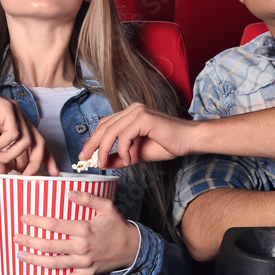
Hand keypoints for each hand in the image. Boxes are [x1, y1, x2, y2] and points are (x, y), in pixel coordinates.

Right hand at [0, 111, 57, 175]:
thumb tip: (3, 174)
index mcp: (16, 125)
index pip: (38, 143)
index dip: (47, 158)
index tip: (53, 174)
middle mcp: (19, 118)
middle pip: (39, 142)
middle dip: (36, 163)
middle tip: (25, 176)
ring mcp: (14, 112)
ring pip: (26, 141)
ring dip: (10, 156)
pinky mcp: (6, 107)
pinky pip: (13, 133)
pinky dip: (1, 144)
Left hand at [13, 191, 138, 274]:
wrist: (132, 248)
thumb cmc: (117, 226)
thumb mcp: (106, 207)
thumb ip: (88, 198)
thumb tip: (69, 192)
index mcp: (85, 229)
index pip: (55, 225)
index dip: (37, 221)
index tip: (24, 218)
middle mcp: (82, 247)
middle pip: (50, 245)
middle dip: (30, 241)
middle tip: (16, 238)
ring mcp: (84, 263)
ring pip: (54, 263)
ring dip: (35, 260)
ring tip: (20, 254)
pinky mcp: (87, 274)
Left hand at [79, 102, 194, 168]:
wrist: (189, 141)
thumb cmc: (167, 144)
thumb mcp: (137, 154)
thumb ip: (120, 157)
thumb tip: (103, 163)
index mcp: (130, 114)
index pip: (105, 125)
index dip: (93, 140)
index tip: (85, 155)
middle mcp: (132, 109)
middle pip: (104, 126)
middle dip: (92, 144)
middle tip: (84, 159)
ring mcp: (138, 111)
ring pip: (111, 131)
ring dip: (104, 150)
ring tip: (103, 164)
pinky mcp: (144, 118)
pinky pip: (124, 135)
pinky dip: (122, 150)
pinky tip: (127, 160)